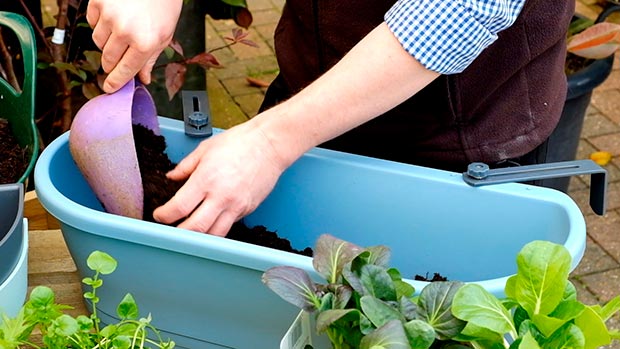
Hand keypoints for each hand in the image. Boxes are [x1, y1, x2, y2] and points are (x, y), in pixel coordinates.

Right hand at [86, 0, 182, 91]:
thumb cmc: (164, 4)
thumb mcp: (165, 34)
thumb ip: (151, 58)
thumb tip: (142, 79)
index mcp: (145, 43)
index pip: (125, 70)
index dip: (116, 82)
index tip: (109, 88)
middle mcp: (125, 32)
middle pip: (108, 59)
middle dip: (112, 62)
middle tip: (120, 56)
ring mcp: (109, 16)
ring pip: (98, 42)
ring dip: (108, 41)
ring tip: (122, 30)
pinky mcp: (98, 2)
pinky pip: (92, 22)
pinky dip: (100, 23)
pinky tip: (114, 16)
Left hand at [152, 122, 286, 235]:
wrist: (270, 145)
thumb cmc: (240, 142)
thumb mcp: (205, 149)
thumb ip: (186, 166)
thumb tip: (172, 177)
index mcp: (206, 179)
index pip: (178, 208)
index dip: (164, 216)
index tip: (160, 215)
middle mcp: (221, 197)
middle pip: (195, 229)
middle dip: (178, 233)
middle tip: (171, 228)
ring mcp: (236, 206)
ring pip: (214, 235)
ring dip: (199, 236)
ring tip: (189, 230)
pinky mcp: (247, 210)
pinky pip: (228, 225)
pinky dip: (216, 227)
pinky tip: (210, 220)